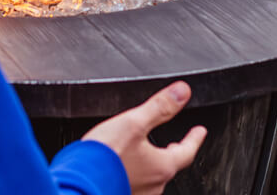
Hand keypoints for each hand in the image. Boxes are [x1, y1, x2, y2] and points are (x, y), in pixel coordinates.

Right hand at [81, 81, 206, 194]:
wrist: (76, 184)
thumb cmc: (103, 158)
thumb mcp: (134, 123)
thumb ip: (160, 107)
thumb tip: (182, 92)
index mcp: (161, 167)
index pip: (187, 151)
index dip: (194, 139)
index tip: (200, 131)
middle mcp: (153, 186)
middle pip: (170, 167)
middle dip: (173, 153)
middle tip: (175, 145)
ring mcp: (137, 194)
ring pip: (152, 178)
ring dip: (152, 165)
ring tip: (148, 156)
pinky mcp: (121, 194)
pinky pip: (135, 185)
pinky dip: (136, 174)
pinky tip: (126, 169)